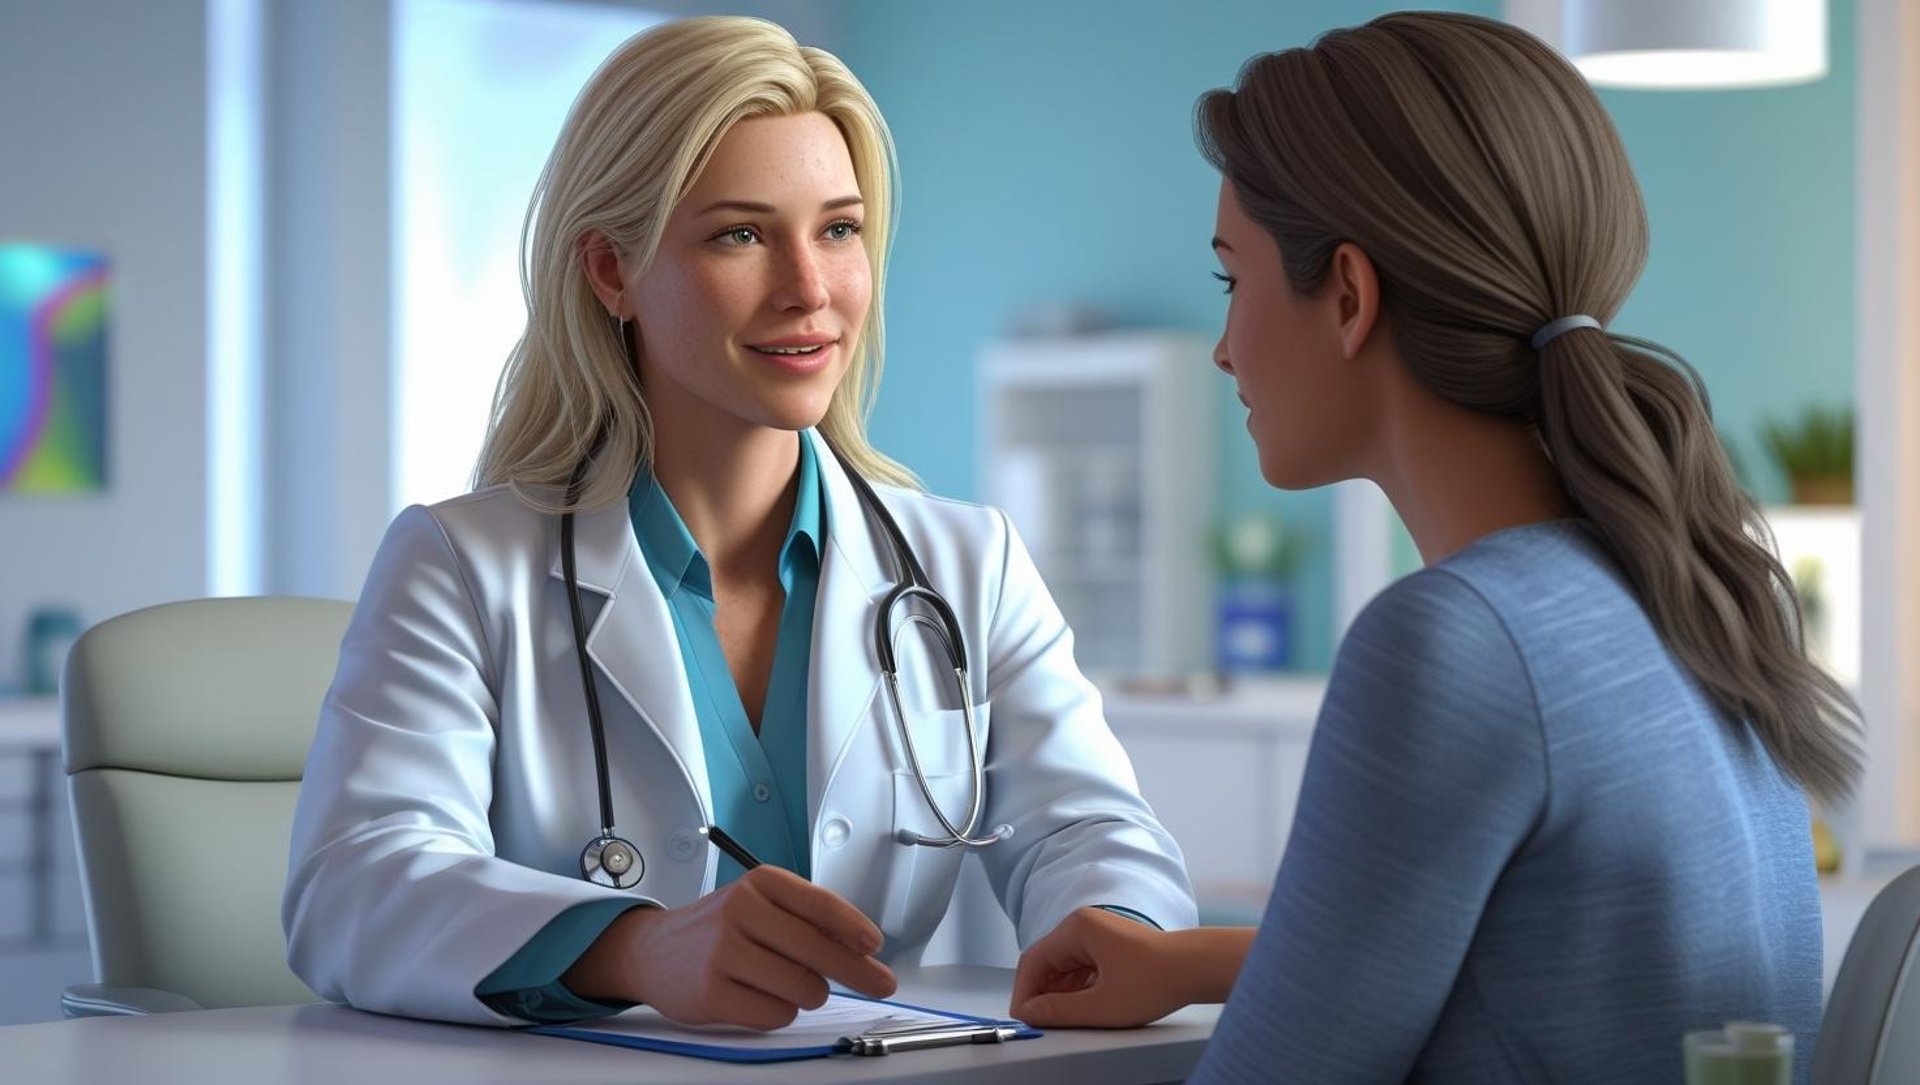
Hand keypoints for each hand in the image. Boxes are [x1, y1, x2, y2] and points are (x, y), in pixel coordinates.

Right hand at [562, 866, 896, 1029]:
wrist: (654, 951)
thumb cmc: (721, 929)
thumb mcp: (761, 904)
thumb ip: (807, 918)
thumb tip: (863, 949)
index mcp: (759, 883)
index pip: (820, 904)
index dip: (854, 927)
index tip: (876, 946)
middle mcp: (740, 911)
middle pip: (818, 951)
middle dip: (857, 972)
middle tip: (880, 984)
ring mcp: (723, 953)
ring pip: (804, 989)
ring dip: (809, 995)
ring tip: (786, 983)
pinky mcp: (712, 993)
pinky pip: (776, 1015)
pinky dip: (779, 1013)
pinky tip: (760, 997)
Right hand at [1009, 907, 1192, 1027]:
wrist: (1196, 968)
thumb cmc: (1156, 979)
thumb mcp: (1100, 1006)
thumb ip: (1058, 1011)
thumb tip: (1031, 1013)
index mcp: (1076, 929)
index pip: (1033, 961)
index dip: (1024, 992)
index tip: (1024, 1018)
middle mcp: (1084, 925)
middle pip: (1048, 962)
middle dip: (1041, 993)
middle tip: (1040, 1022)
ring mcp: (1099, 934)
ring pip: (1065, 966)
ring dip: (1060, 993)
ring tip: (1063, 1019)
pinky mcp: (1111, 946)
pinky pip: (1083, 967)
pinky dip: (1077, 988)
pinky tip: (1083, 1008)